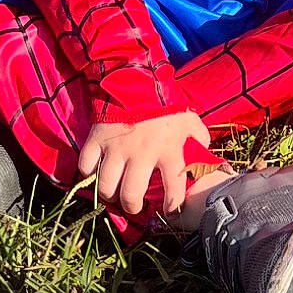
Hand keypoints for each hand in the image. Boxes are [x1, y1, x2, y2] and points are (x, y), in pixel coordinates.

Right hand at [77, 109, 208, 217]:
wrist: (137, 80)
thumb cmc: (165, 104)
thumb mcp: (189, 119)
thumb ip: (199, 137)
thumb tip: (206, 152)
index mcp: (167, 150)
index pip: (174, 189)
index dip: (173, 206)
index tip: (170, 212)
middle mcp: (141, 154)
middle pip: (130, 195)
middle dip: (132, 207)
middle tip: (134, 207)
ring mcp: (116, 148)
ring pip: (106, 186)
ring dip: (109, 196)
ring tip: (114, 196)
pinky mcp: (97, 140)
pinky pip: (86, 167)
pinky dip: (88, 174)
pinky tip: (96, 174)